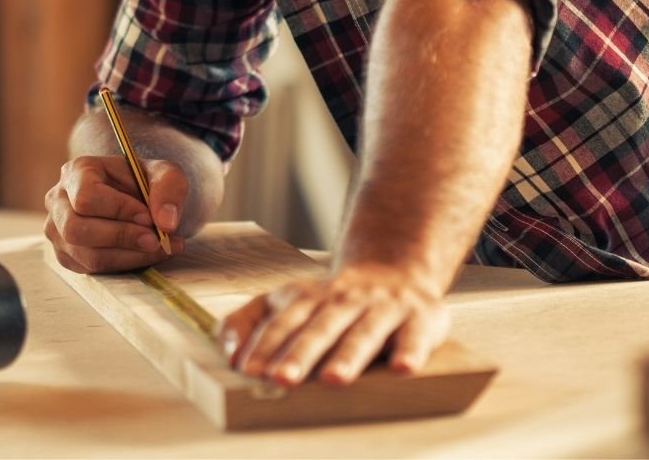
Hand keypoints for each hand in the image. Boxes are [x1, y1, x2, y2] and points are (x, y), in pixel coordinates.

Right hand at [44, 155, 186, 272]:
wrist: (139, 200)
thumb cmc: (147, 182)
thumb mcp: (166, 174)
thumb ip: (169, 189)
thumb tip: (165, 224)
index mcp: (77, 171)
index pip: (87, 197)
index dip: (118, 210)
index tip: (148, 217)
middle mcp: (59, 201)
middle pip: (76, 229)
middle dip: (121, 237)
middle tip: (155, 240)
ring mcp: (58, 230)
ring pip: (85, 255)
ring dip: (127, 256)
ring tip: (158, 248)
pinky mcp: (67, 255)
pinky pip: (90, 269)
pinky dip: (123, 265)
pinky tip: (145, 254)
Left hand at [217, 262, 449, 385]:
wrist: (397, 269)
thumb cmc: (333, 300)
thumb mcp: (287, 300)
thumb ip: (249, 320)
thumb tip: (228, 352)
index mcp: (310, 297)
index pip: (284, 321)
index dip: (266, 345)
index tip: (248, 369)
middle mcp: (345, 301)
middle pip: (320, 328)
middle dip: (300, 353)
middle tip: (281, 379)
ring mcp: (383, 308)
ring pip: (363, 333)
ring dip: (347, 356)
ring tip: (333, 379)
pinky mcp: (420, 319)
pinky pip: (415, 337)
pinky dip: (410, 352)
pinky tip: (402, 368)